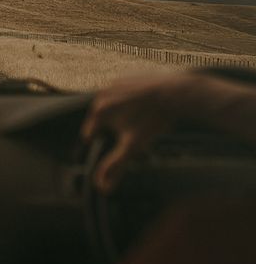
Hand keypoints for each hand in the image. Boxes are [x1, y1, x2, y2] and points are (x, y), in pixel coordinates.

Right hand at [81, 73, 205, 193]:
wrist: (175, 93)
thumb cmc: (153, 120)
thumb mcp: (133, 147)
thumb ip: (115, 166)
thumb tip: (101, 187)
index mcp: (98, 112)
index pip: (90, 135)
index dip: (103, 144)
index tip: (119, 146)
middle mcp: (101, 94)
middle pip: (101, 120)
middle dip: (114, 129)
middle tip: (135, 132)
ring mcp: (114, 83)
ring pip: (113, 106)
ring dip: (122, 114)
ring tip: (143, 119)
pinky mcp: (127, 76)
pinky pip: (124, 93)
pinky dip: (131, 101)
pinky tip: (147, 107)